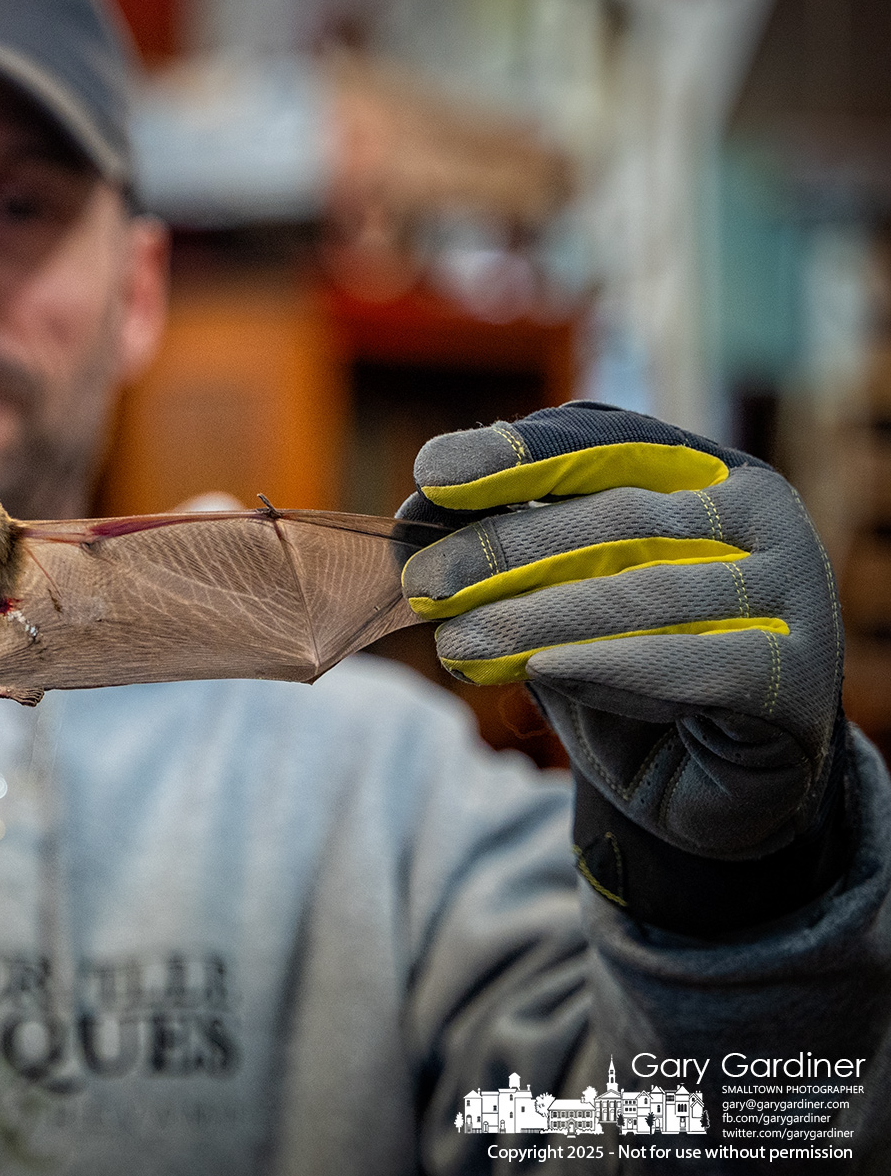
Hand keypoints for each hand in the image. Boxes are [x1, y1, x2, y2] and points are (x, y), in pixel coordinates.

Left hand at [398, 403, 843, 880]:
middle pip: (616, 518)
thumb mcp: (560, 592)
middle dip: (503, 550)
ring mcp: (793, 593)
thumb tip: (418, 511)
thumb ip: (510, 545)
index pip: (607, 442)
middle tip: (420, 585)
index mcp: (706, 469)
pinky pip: (698, 666)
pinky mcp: (799, 680)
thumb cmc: (623, 661)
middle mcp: (760, 515)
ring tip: (455, 647)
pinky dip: (612, 667)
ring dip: (537, 619)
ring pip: (647, 592)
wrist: (711, 774)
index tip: (430, 476)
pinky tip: (544, 673)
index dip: (517, 455)